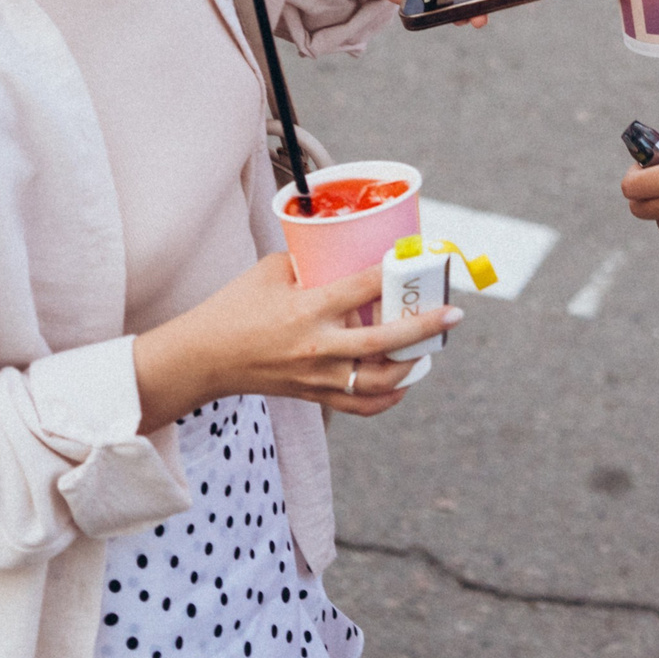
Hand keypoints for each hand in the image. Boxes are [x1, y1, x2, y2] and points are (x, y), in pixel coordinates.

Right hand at [131, 253, 464, 429]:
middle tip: (453, 313)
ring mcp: (318, 375)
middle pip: (387, 340)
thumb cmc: (236, 306)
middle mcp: (319, 345)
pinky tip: (403, 382)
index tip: (422, 259)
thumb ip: (312, 264)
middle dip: (426, 326)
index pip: (364, 286)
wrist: (205, 358)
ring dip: (412, 364)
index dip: (396, 271)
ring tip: (429, 347)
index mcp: (308, 308)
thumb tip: (348, 253)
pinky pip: (361, 404)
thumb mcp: (272, 271)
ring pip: (380, 379)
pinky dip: (387, 397)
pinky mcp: (315, 394)